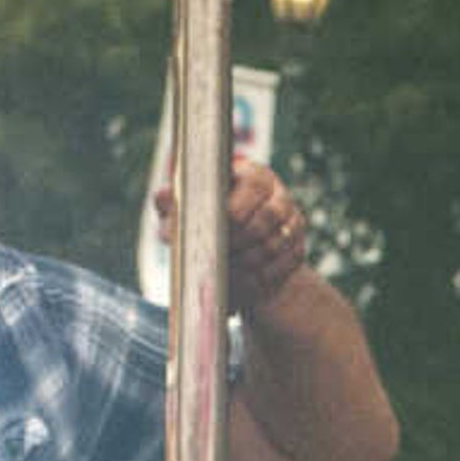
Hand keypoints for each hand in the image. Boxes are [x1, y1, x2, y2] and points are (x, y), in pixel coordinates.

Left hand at [157, 156, 312, 312]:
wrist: (239, 250)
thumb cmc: (207, 221)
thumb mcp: (186, 207)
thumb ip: (173, 200)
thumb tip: (163, 197)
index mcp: (254, 175)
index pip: (253, 187)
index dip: (234, 212)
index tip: (215, 231)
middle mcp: (279, 196)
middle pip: (265, 221)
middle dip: (238, 243)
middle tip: (216, 257)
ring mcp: (292, 224)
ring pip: (273, 247)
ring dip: (246, 263)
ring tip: (224, 272)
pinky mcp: (296, 250)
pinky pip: (280, 268)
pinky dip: (258, 280)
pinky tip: (240, 284)